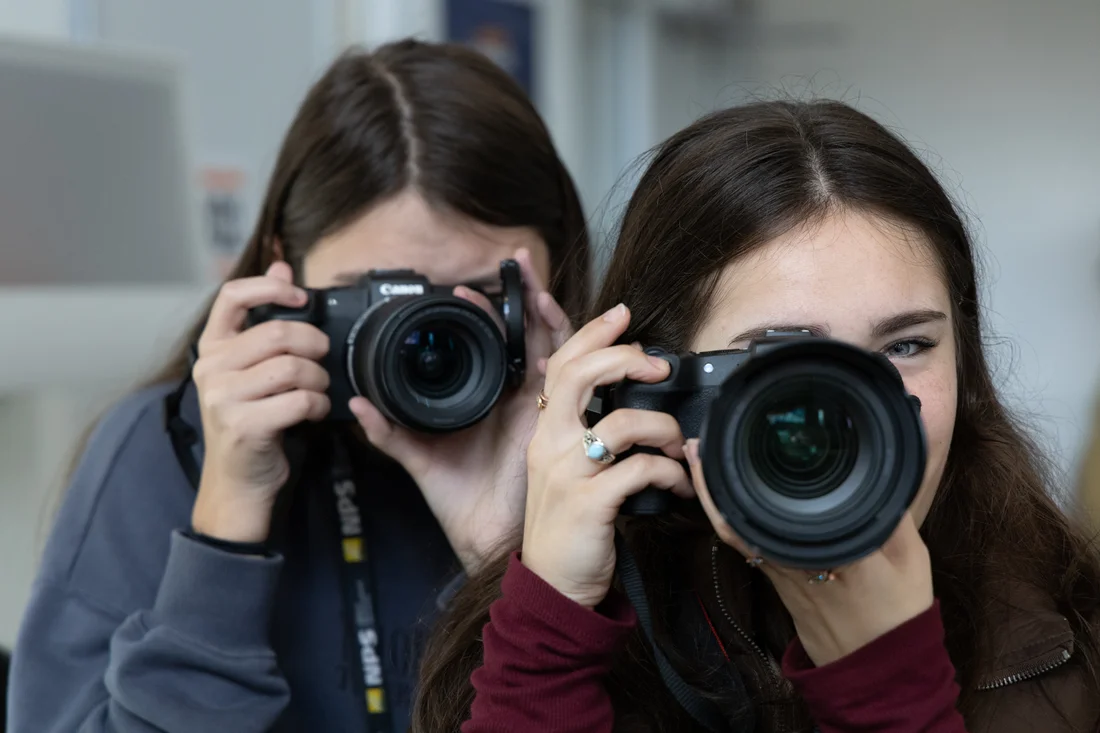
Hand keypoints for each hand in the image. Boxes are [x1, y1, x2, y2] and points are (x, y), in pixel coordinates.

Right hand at [191, 262, 330, 542]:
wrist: (237, 483)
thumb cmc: (251, 422)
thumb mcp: (251, 369)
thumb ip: (263, 319)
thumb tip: (280, 263)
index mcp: (212, 349)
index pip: (232, 295)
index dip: (271, 287)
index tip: (300, 296)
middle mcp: (211, 369)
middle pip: (278, 333)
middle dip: (314, 344)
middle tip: (322, 360)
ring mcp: (223, 398)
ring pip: (293, 367)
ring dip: (319, 380)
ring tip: (316, 392)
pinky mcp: (244, 425)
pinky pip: (300, 400)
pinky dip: (318, 406)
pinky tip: (313, 413)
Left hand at [350, 249, 573, 571]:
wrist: (483, 533)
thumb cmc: (458, 497)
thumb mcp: (417, 455)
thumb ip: (389, 430)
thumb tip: (357, 404)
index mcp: (487, 398)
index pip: (491, 344)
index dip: (482, 313)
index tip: (459, 288)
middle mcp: (517, 394)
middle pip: (525, 332)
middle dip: (521, 294)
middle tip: (513, 260)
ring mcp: (538, 400)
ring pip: (549, 339)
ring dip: (541, 302)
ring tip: (528, 270)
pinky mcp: (553, 411)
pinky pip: (565, 366)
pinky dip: (560, 334)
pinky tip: (546, 308)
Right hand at [520, 304, 694, 607]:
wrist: (554, 584)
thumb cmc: (570, 525)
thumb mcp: (566, 471)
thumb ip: (585, 433)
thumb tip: (626, 401)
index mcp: (545, 432)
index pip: (561, 366)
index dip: (592, 334)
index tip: (622, 315)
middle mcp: (549, 445)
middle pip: (580, 375)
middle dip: (626, 359)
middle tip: (659, 367)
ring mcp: (567, 473)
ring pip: (623, 423)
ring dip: (665, 430)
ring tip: (680, 447)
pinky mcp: (589, 503)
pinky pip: (640, 470)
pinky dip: (669, 474)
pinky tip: (677, 485)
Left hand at [685, 439, 933, 665]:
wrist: (877, 668)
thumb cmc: (897, 612)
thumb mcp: (910, 558)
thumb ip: (894, 511)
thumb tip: (889, 467)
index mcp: (830, 550)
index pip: (789, 505)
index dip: (759, 470)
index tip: (744, 437)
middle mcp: (794, 559)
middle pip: (743, 513)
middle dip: (718, 476)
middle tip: (698, 441)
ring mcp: (777, 571)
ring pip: (733, 527)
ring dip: (712, 493)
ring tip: (698, 457)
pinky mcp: (772, 579)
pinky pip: (741, 541)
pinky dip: (724, 514)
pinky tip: (719, 492)